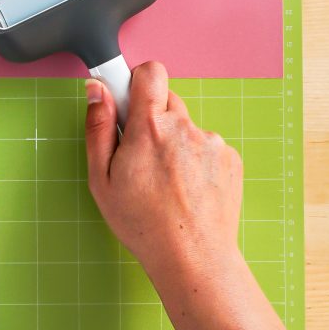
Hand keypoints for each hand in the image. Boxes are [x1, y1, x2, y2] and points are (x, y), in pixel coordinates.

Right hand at [84, 61, 243, 280]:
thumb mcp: (102, 179)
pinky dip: (194, 161)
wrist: (192, 256)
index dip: (136, 82)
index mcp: (150, 128)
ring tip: (165, 182)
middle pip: (166, 100)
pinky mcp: (230, 158)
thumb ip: (98, 128)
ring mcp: (211, 142)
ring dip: (173, 143)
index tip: (128, 101)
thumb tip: (98, 91)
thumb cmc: (143, 223)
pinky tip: (185, 189)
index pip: (150, 72)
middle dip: (151, 119)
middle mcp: (184, 127)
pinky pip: (205, 146)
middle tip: (140, 155)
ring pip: (185, 127)